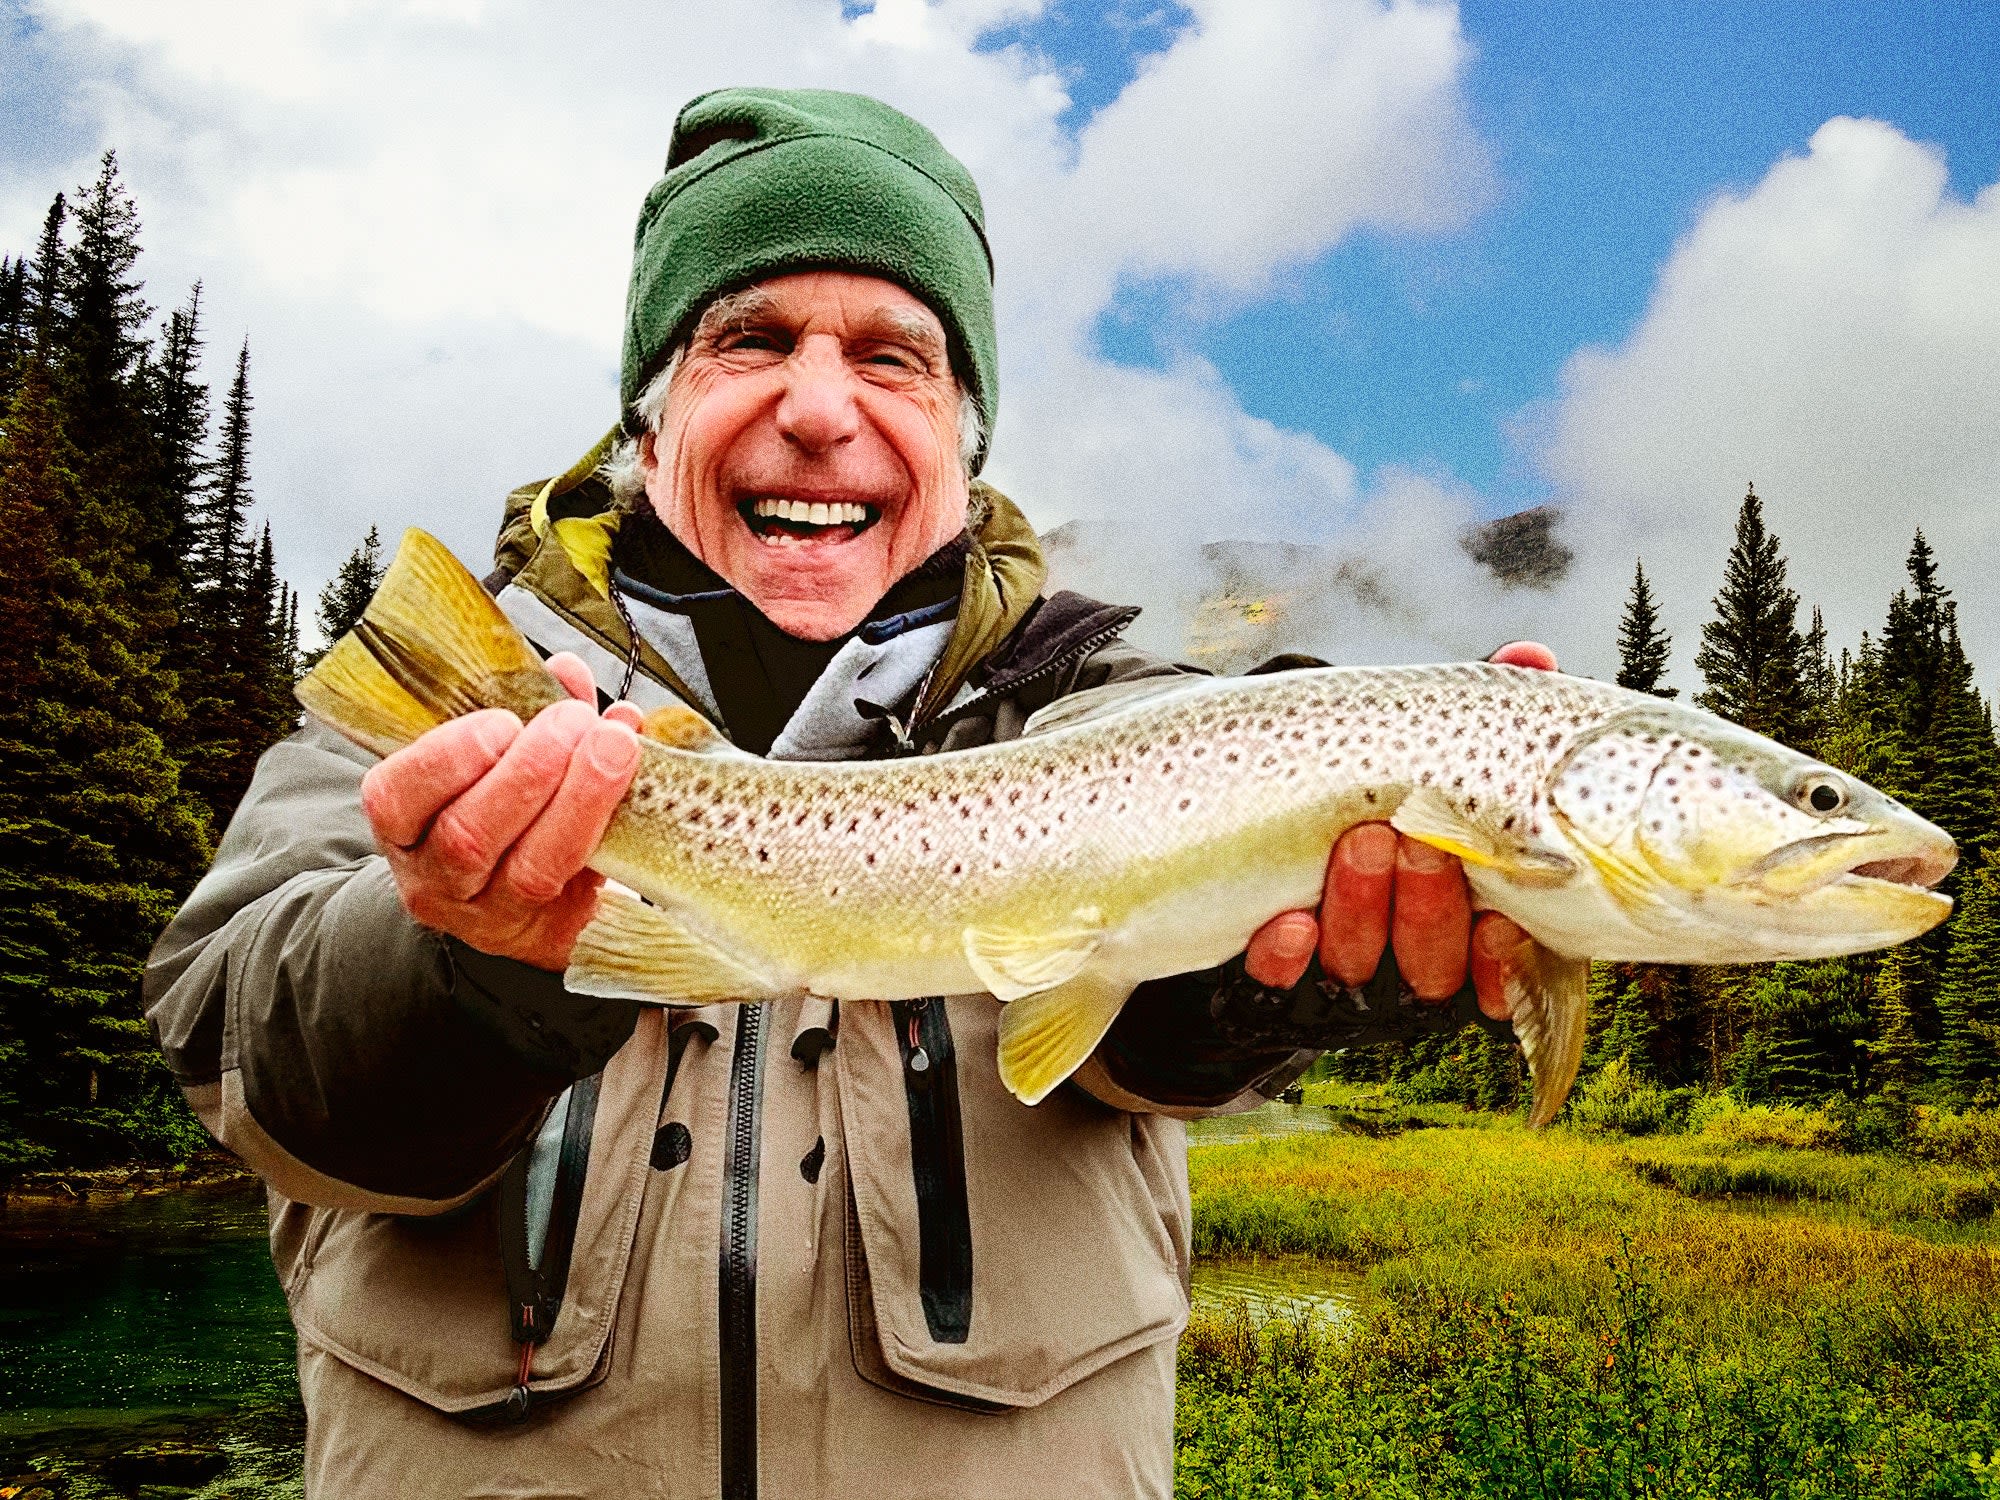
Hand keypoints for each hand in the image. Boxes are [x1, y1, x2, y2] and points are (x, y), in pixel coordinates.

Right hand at [360, 653, 643, 970]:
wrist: (512, 899)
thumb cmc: (493, 811)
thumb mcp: (490, 759)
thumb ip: (526, 711)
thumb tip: (568, 672)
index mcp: (402, 825)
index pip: (397, 798)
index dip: (451, 758)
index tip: (503, 721)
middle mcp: (434, 880)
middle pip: (469, 836)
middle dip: (529, 771)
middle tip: (574, 721)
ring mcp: (490, 916)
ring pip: (530, 869)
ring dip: (580, 798)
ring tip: (614, 745)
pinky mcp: (548, 937)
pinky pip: (583, 889)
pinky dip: (613, 830)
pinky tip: (635, 788)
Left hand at [1242, 640, 1559, 1020]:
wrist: (1260, 781)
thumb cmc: (1375, 770)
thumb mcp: (1429, 739)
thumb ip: (1483, 710)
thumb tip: (1531, 658)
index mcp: (1466, 912)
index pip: (1496, 958)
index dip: (1501, 960)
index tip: (1499, 926)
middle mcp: (1407, 949)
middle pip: (1430, 961)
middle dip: (1427, 906)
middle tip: (1414, 838)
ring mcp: (1339, 957)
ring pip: (1358, 962)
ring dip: (1362, 909)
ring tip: (1359, 842)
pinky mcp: (1272, 960)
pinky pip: (1276, 975)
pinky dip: (1284, 953)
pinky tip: (1289, 923)